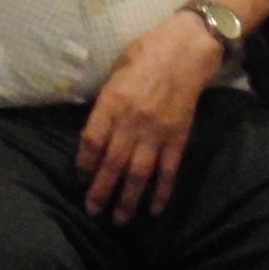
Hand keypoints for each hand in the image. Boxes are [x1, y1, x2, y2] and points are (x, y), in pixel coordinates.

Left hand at [76, 14, 223, 224]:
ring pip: (139, 174)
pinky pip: (168, 171)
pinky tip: (154, 210)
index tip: (81, 177)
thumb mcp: (116, 70)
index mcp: (113, 101)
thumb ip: (106, 102)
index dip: (85, 163)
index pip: (93, 140)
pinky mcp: (179, 138)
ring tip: (119, 220)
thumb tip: (95, 131)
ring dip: (128, 200)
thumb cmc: (146, 52)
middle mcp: (133, 121)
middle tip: (92, 211)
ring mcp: (157, 132)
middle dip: (101, 191)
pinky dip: (162, 192)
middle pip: (113, 164)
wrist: (187, 49)